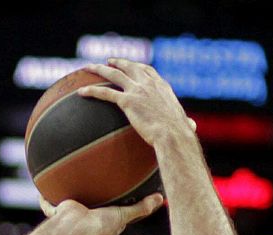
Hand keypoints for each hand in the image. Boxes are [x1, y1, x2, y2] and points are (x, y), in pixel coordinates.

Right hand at [43, 193, 164, 234]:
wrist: (75, 228)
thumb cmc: (99, 226)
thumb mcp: (124, 215)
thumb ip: (141, 208)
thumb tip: (161, 198)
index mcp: (102, 226)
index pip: (111, 216)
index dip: (115, 208)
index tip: (119, 199)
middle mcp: (86, 222)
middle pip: (89, 210)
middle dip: (91, 202)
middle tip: (95, 189)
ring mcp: (71, 218)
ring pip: (68, 207)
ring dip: (67, 198)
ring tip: (68, 182)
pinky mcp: (58, 213)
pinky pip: (49, 205)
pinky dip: (45, 198)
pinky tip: (44, 185)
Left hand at [81, 59, 197, 149]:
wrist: (173, 135)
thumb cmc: (180, 134)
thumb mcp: (184, 123)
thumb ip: (185, 122)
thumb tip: (191, 127)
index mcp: (162, 87)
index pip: (147, 71)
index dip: (137, 66)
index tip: (130, 64)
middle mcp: (149, 84)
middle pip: (130, 67)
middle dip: (117, 62)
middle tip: (107, 61)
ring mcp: (137, 90)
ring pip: (114, 74)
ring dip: (99, 69)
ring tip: (87, 67)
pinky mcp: (127, 101)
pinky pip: (105, 93)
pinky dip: (91, 91)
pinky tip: (81, 92)